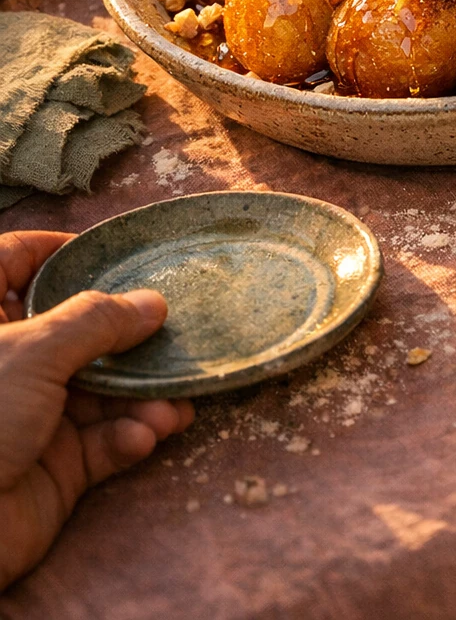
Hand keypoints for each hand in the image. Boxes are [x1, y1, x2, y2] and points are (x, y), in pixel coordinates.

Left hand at [0, 231, 192, 591]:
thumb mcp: (32, 352)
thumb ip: (96, 322)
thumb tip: (152, 304)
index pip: (16, 263)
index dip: (60, 251)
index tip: (113, 251)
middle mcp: (8, 363)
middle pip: (77, 330)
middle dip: (129, 335)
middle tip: (174, 330)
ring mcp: (31, 416)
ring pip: (102, 390)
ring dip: (144, 395)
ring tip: (176, 401)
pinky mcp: (53, 467)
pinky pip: (103, 441)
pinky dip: (130, 436)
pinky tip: (149, 433)